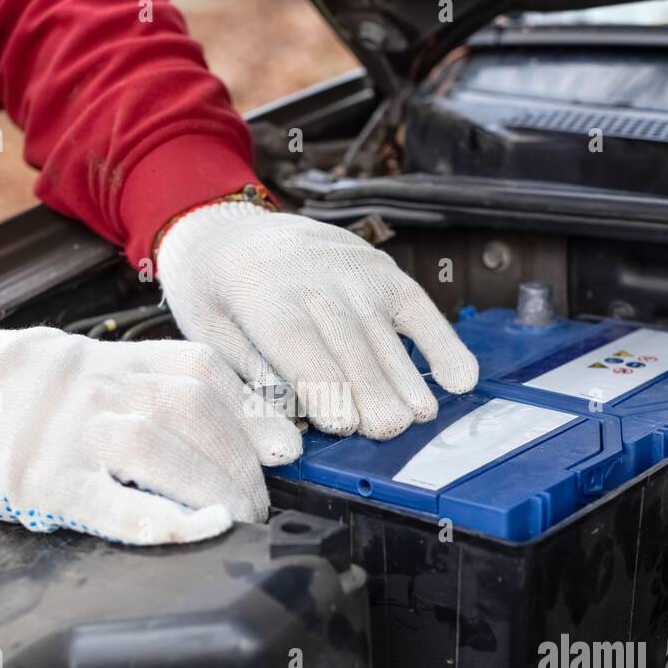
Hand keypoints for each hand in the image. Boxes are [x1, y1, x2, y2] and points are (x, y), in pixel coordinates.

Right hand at [0, 318, 300, 544]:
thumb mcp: (61, 361)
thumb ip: (122, 379)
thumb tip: (195, 411)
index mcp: (100, 356)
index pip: (200, 369)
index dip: (251, 408)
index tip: (281, 442)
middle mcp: (90, 386)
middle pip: (195, 409)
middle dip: (242, 457)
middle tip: (259, 496)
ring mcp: (63, 432)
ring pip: (162, 447)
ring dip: (215, 486)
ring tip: (235, 516)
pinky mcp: (35, 481)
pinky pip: (111, 502)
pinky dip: (163, 519)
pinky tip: (198, 529)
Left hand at [155, 202, 478, 439]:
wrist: (226, 228)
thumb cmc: (214, 293)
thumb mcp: (208, 335)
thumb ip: (248, 381)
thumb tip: (284, 439)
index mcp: (258, 290)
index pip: (296, 339)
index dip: (323, 383)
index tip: (344, 425)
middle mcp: (311, 273)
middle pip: (346, 338)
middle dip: (371, 388)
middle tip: (389, 432)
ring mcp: (352, 267)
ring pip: (383, 328)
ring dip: (405, 375)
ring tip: (421, 416)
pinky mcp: (380, 269)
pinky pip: (417, 307)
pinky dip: (441, 342)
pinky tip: (459, 378)